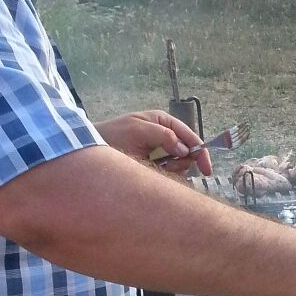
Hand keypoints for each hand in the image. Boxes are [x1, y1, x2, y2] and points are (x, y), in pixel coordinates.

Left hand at [97, 110, 212, 176]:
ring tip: (151, 166)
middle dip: (180, 162)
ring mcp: (160, 150)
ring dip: (170, 169)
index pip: (191, 136)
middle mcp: (165, 135)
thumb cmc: (112, 135)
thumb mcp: (137, 131)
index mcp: (164, 121)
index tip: (206, 170)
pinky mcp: (154, 164)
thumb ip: (162, 135)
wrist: (90, 149)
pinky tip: (149, 170)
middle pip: (188, 153)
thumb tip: (184, 148)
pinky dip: (163, 174)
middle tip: (164, 166)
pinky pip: (168, 172)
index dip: (201, 153)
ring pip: (179, 165)